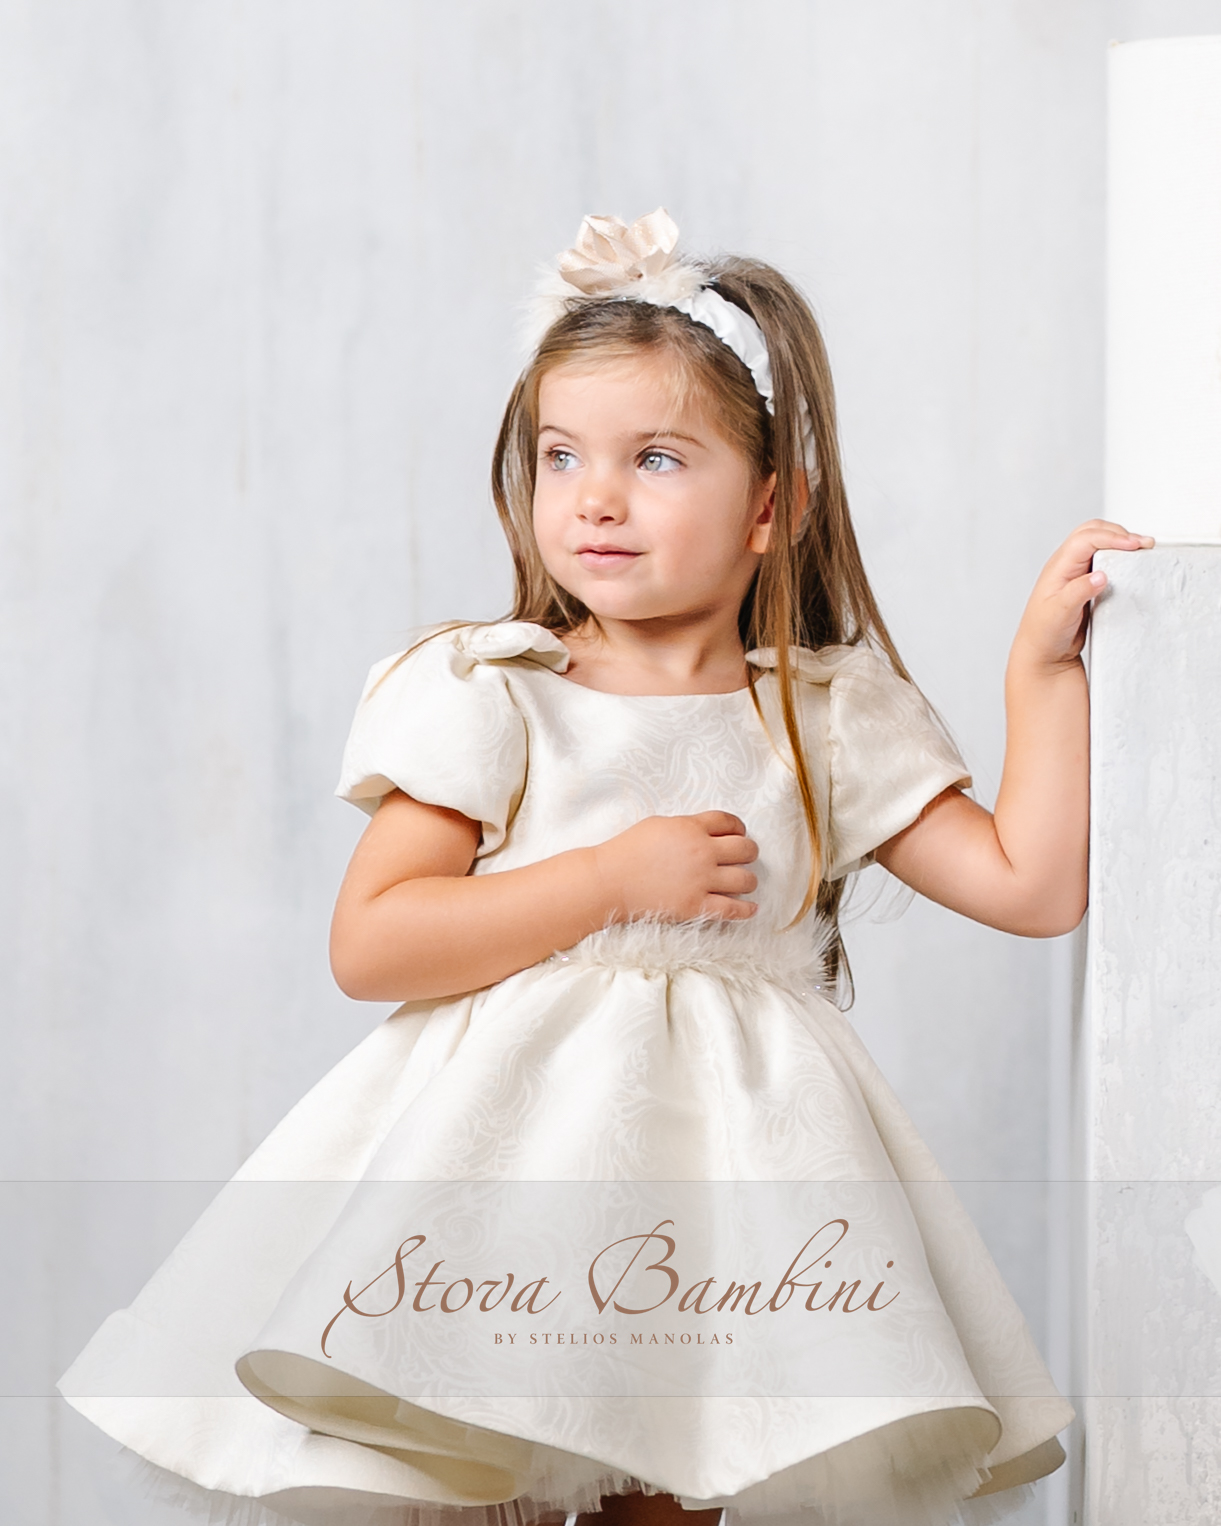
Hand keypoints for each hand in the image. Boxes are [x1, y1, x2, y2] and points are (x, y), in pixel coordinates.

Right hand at [592, 811, 758, 922]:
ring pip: (745, 879)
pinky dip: (746, 910)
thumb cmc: (629, 849)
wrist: (610, 881)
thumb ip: (687, 826)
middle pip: (745, 849)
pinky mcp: (695, 906)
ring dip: (749, 880)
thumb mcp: (659, 825)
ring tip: (744, 882)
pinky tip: (750, 908)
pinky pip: (732, 909)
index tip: (739, 833)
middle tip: (745, 857)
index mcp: (691, 828)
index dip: (739, 827)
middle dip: (749, 852)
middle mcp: (702, 852)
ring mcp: (700, 881)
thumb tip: (708, 831)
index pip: (730, 822)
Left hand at [1009, 519, 1153, 673]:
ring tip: (1143, 550)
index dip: (1112, 538)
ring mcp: (1078, 572)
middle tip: (1143, 544)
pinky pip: (1106, 560)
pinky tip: (1134, 564)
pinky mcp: (1088, 582)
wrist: (1043, 653)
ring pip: (1100, 543)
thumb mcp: (1059, 614)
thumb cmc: (1044, 634)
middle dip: (1119, 533)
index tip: (1134, 545)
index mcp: (1058, 567)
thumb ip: (1078, 593)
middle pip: (1093, 532)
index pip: (1086, 539)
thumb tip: (1101, 576)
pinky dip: (1121, 557)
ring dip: (1121, 542)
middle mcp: (1067, 565)